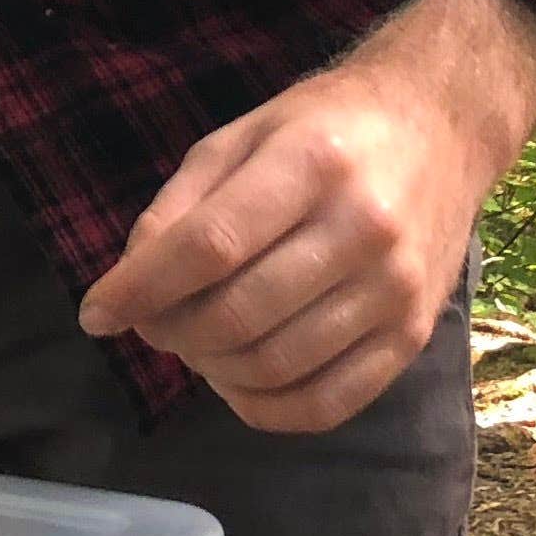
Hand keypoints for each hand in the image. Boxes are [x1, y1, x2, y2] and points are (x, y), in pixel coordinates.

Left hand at [78, 0, 535, 432]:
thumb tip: (129, 284)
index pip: (209, 245)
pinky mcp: (414, 337)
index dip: (141, 288)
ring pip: (276, 365)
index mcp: (311, 163)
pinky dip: (265, 408)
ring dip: (212, 370)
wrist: (439, 127)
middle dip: (171, 332)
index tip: (96, 313)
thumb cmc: (325, 128)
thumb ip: (180, 207)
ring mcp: (395, 290)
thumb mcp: (241, 137)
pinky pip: (327, 404)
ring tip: (194, 344)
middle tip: (152, 324)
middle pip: (237, 313)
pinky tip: (237, 382)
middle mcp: (363, 229)